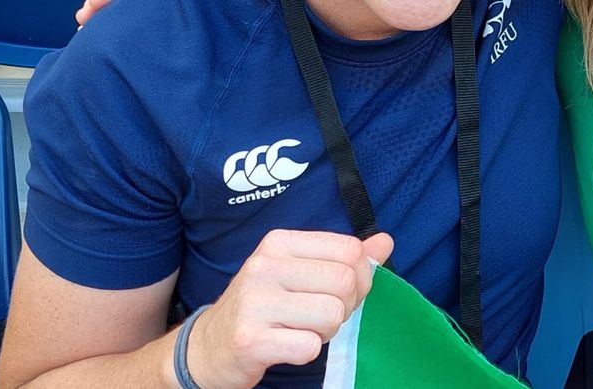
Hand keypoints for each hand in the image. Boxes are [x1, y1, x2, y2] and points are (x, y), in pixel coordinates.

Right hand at [185, 230, 393, 388]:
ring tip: (298, 330)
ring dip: (325, 332)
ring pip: (332, 315)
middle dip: (343, 308)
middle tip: (316, 317)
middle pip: (345, 284)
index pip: (351, 250)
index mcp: (279, 242)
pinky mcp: (250, 339)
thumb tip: (386, 242)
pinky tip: (285, 346)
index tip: (335, 292)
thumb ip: (344, 258)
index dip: (358, 277)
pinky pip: (310, 346)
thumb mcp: (299, 272)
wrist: (206, 347)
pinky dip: (306, 351)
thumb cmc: (263, 306)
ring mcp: (255, 302)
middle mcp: (264, 265)